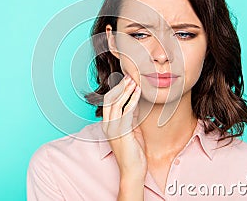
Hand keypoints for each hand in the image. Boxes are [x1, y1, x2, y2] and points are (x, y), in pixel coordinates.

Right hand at [101, 73, 146, 197]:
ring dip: (126, 90)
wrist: (133, 171)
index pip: (109, 101)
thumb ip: (130, 117)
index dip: (117, 89)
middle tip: (130, 75)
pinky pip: (126, 111)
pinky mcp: (121, 132)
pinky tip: (139, 91)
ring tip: (134, 80)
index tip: (126, 79)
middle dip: (120, 86)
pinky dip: (132, 99)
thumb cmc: (134, 152)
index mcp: (108, 124)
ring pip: (117, 103)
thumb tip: (135, 103)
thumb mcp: (131, 130)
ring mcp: (113, 128)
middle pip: (111, 99)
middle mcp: (107, 125)